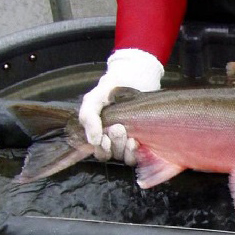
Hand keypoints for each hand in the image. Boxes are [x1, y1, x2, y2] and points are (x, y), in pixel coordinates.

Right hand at [78, 48, 162, 162]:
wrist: (136, 77)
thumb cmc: (113, 89)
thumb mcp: (94, 98)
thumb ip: (88, 116)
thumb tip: (94, 141)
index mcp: (100, 133)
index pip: (99, 152)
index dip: (101, 149)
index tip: (103, 137)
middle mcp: (114, 141)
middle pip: (111, 155)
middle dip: (113, 145)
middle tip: (118, 128)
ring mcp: (129, 142)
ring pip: (124, 158)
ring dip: (124, 149)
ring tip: (129, 135)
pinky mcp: (145, 141)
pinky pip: (139, 156)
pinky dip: (136, 152)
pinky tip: (136, 141)